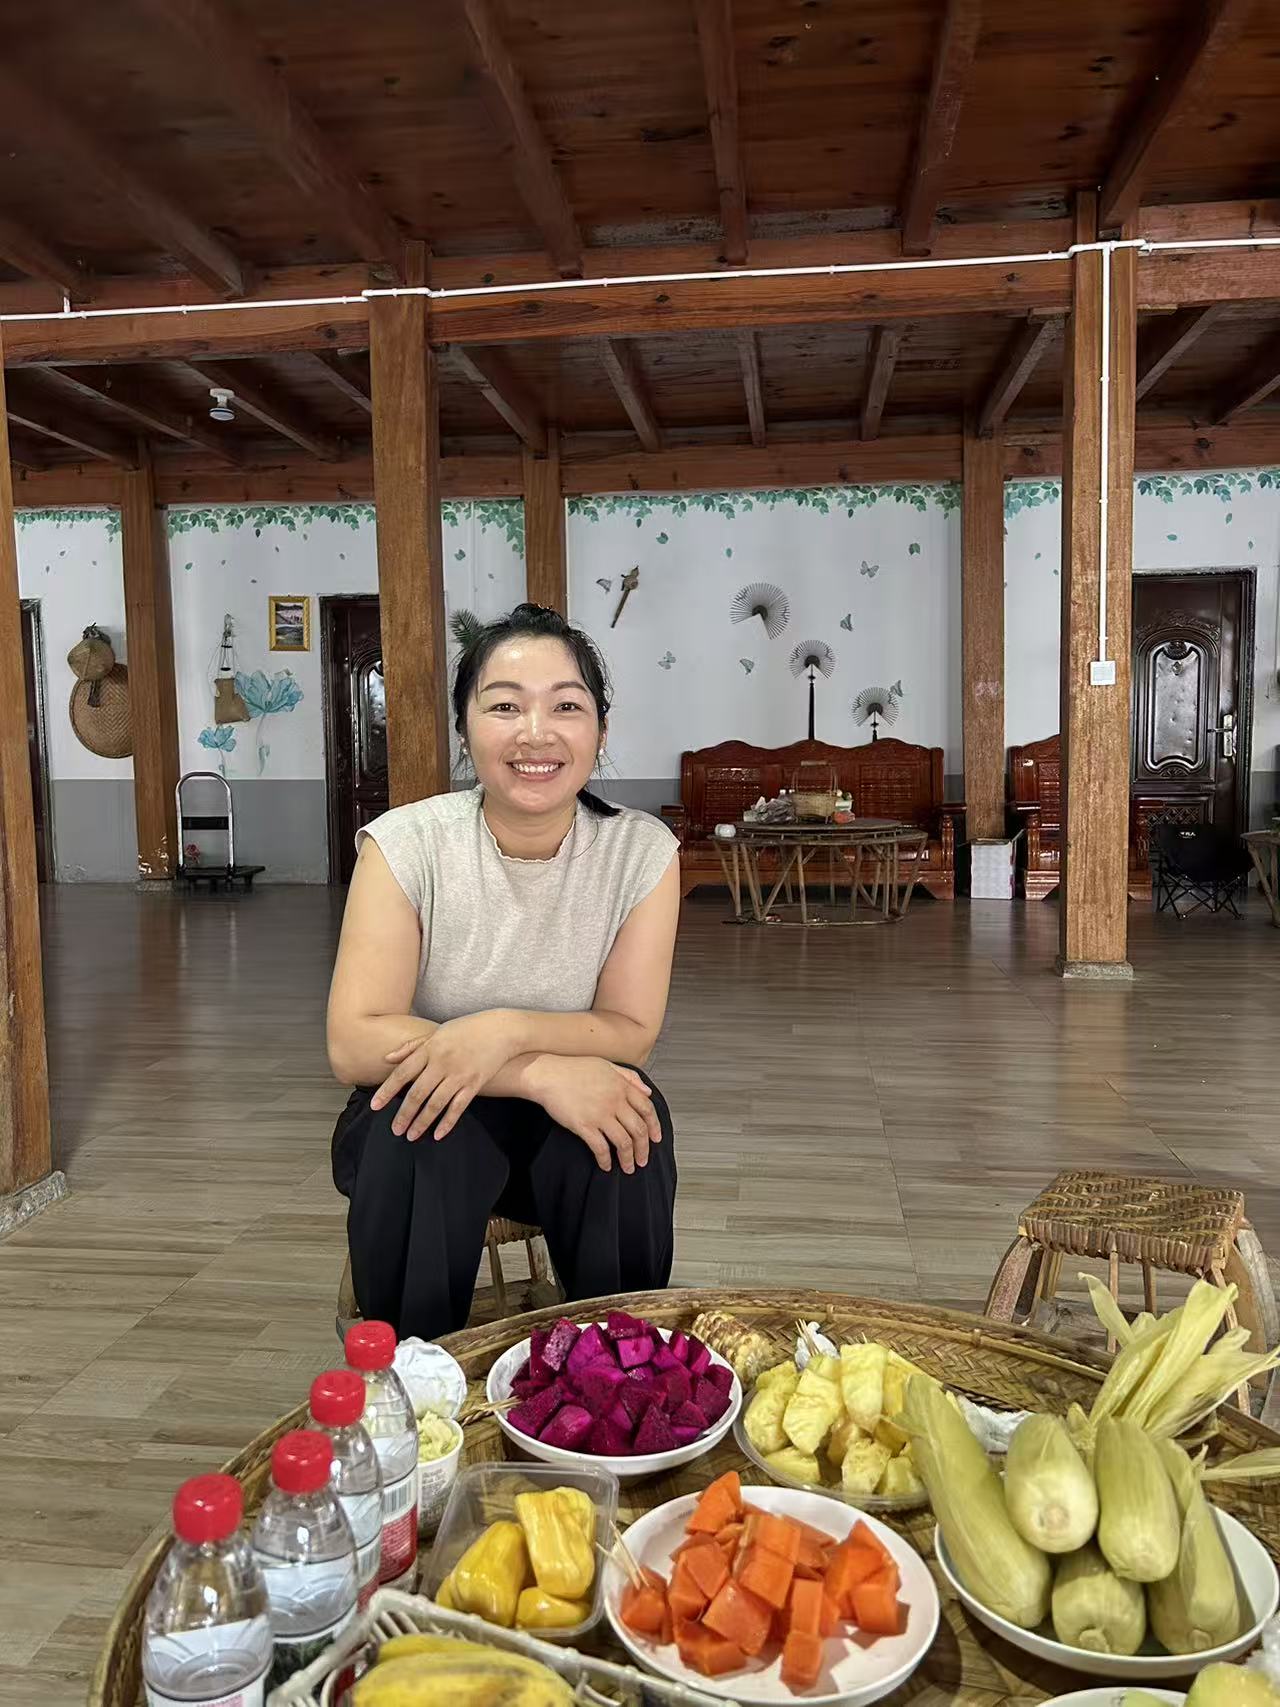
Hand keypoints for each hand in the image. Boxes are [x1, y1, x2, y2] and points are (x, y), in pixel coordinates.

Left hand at [374, 1011, 522, 1140]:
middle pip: (417, 1093)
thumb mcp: (437, 1032)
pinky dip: (447, 1122)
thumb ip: (411, 1047)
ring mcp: (459, 1074)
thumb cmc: (466, 1029)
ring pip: (436, 1104)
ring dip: (422, 1122)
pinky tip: (438, 1134)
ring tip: (411, 1135)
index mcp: (429, 1049)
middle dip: (404, 1114)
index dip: (387, 1091)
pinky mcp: (474, 1084)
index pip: (403, 1073)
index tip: (375, 1106)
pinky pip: (458, 1107)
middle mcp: (441, 1063)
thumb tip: (387, 1058)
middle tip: (394, 1130)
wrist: (501, 1030)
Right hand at [530, 1057, 660, 1174]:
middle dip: (644, 1149)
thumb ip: (630, 1077)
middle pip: (639, 1130)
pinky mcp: (584, 1126)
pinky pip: (600, 1148)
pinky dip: (605, 1160)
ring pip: (623, 1143)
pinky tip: (606, 1165)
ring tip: (628, 1167)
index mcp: (622, 1086)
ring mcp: (600, 1114)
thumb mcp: (607, 1065)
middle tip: (643, 1159)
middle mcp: (614, 1101)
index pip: (647, 1109)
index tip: (656, 1138)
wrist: (547, 1074)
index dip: (655, 1127)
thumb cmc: (574, 1069)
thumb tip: (647, 1091)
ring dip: (628, 1159)